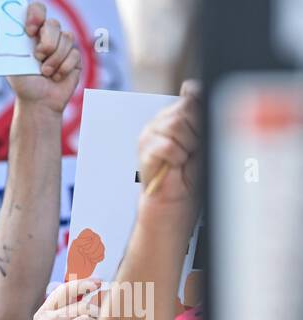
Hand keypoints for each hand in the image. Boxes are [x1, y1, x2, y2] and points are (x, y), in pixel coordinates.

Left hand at [7, 2, 80, 113]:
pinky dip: (63, 68)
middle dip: (47, 42)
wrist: (38, 103)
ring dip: (54, 59)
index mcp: (32, 33)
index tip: (29, 30)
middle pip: (53, 24)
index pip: (37, 10)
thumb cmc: (24, 84)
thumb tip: (5, 32)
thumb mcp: (13, 64)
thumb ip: (13, 46)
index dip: (36, 14)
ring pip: (66, 38)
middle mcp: (49, 36)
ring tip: (45, 72)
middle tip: (38, 57)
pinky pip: (74, 54)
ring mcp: (63, 46)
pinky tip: (56, 77)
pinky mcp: (75, 57)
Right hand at [138, 80, 201, 211]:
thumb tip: (190, 87)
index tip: (202, 133)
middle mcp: (161, 122)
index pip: (192, 95)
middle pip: (186, 108)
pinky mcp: (144, 150)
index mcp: (177, 116)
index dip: (201, 111)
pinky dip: (176, 157)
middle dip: (197, 131)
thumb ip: (199, 112)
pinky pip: (167, 145)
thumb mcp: (204, 139)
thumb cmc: (190, 177)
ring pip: (176, 124)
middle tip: (193, 151)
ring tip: (183, 159)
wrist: (174, 204)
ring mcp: (150, 135)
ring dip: (187, 145)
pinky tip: (174, 165)